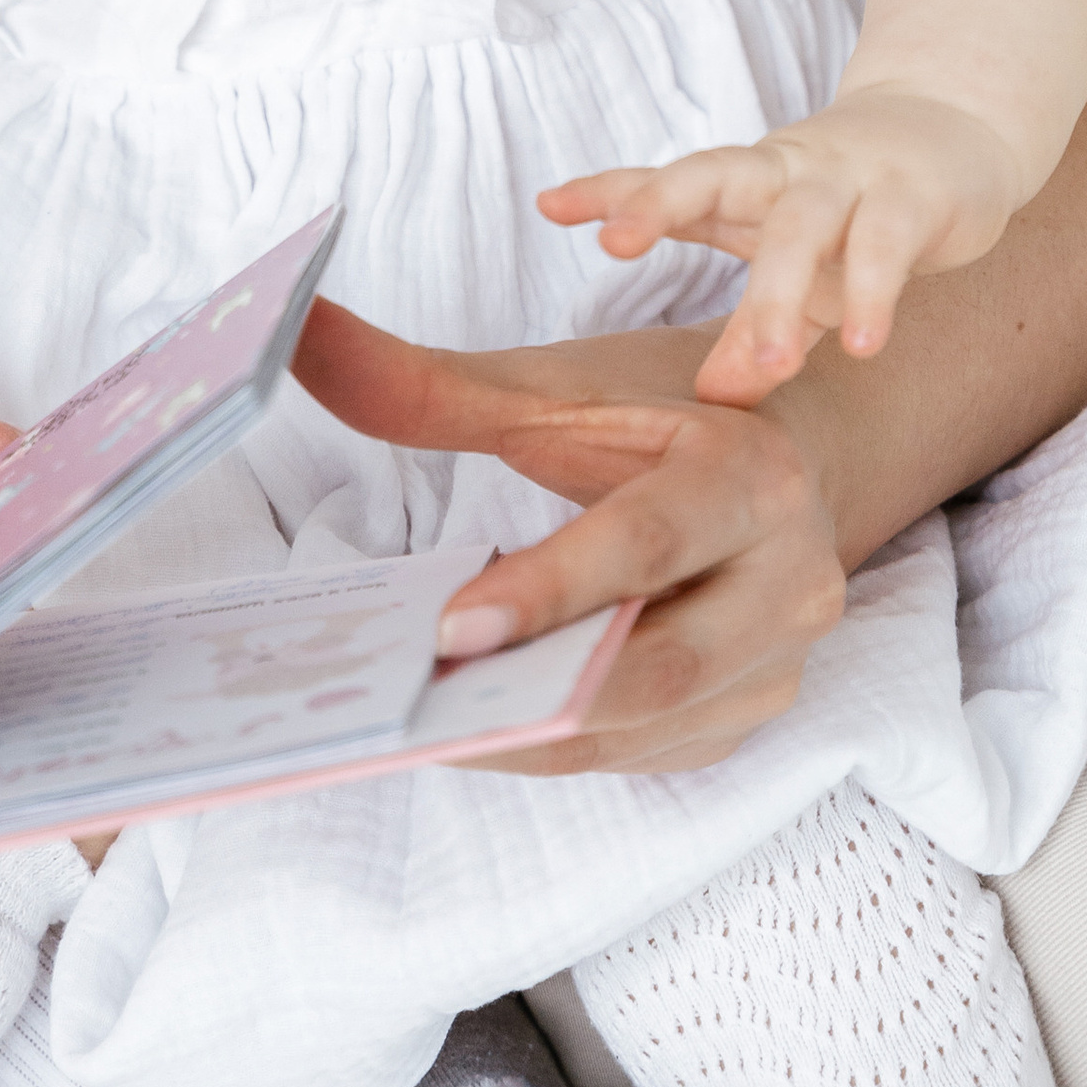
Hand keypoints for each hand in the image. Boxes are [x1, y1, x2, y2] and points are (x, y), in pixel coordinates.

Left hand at [290, 301, 844, 776]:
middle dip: (534, 690)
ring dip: (533, 734)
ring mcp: (777, 666)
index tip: (446, 628)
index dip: (548, 590)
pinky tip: (474, 729)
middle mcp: (791, 581)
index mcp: (752, 477)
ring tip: (421, 722)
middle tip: (414, 701)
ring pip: (646, 727)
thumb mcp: (556, 389)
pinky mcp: (747, 719)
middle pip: (658, 665)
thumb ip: (426, 383)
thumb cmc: (657, 411)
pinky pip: (642, 753)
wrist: (787, 458)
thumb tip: (295, 333)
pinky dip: (556, 746)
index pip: (644, 544)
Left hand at [541, 87, 1025, 400]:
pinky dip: (874, 293)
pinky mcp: (914, 198)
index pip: (668, 178)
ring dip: (778, 292)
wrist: (957, 131)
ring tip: (766, 367)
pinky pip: (887, 245)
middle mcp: (785, 169)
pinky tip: (864, 344)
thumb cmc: (852, 210)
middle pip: (713, 175)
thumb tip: (709, 404)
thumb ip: (747, 327)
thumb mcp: (792, 264)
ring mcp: (849, 177)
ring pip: (801, 225)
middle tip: (614, 241)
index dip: (610, 188)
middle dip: (660, 203)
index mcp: (744, 182)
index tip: (548, 204)